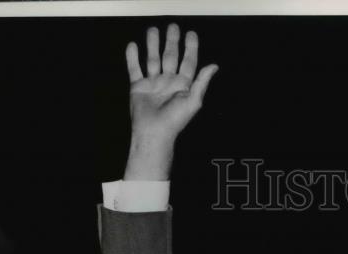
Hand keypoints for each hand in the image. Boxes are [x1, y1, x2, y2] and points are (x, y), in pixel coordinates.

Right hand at [124, 23, 217, 179]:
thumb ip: (202, 82)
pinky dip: (132, 58)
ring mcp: (153, 84)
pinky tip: (132, 45)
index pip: (188, 62)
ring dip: (152, 44)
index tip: (191, 34)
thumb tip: (214, 66)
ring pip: (152, 59)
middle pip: (170, 56)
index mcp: (182, 85)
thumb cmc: (175, 120)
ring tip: (152, 30)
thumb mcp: (193, 100)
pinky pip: (135, 69)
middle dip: (171, 42)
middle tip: (173, 27)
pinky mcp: (138, 87)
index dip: (190, 48)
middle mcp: (168, 82)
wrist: (154, 132)